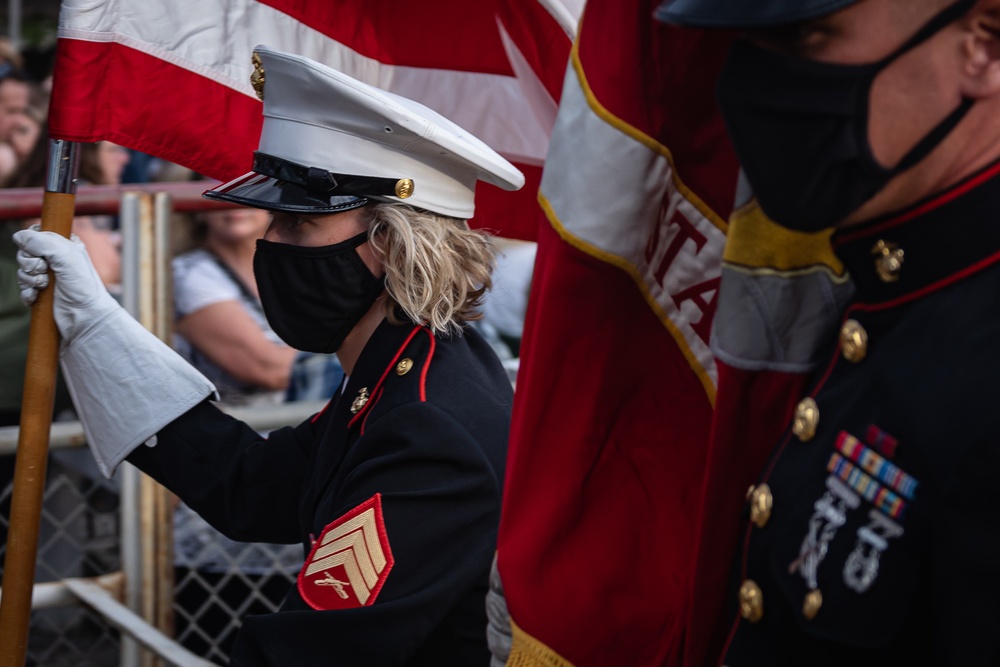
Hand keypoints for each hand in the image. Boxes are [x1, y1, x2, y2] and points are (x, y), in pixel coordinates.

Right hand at [14, 227, 120, 341]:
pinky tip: (37, 297)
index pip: (37, 233)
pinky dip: (27, 292)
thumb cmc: (82, 287)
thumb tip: (18, 236)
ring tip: (44, 286)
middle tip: (44, 271)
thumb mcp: (66, 256)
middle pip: (25, 252)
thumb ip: (41, 241)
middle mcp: (56, 260)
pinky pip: (23, 288)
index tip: (41, 253)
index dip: (32, 242)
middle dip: (30, 263)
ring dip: (29, 279)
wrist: (85, 318)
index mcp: (65, 246)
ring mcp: (48, 277)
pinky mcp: (41, 293)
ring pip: (22, 271)